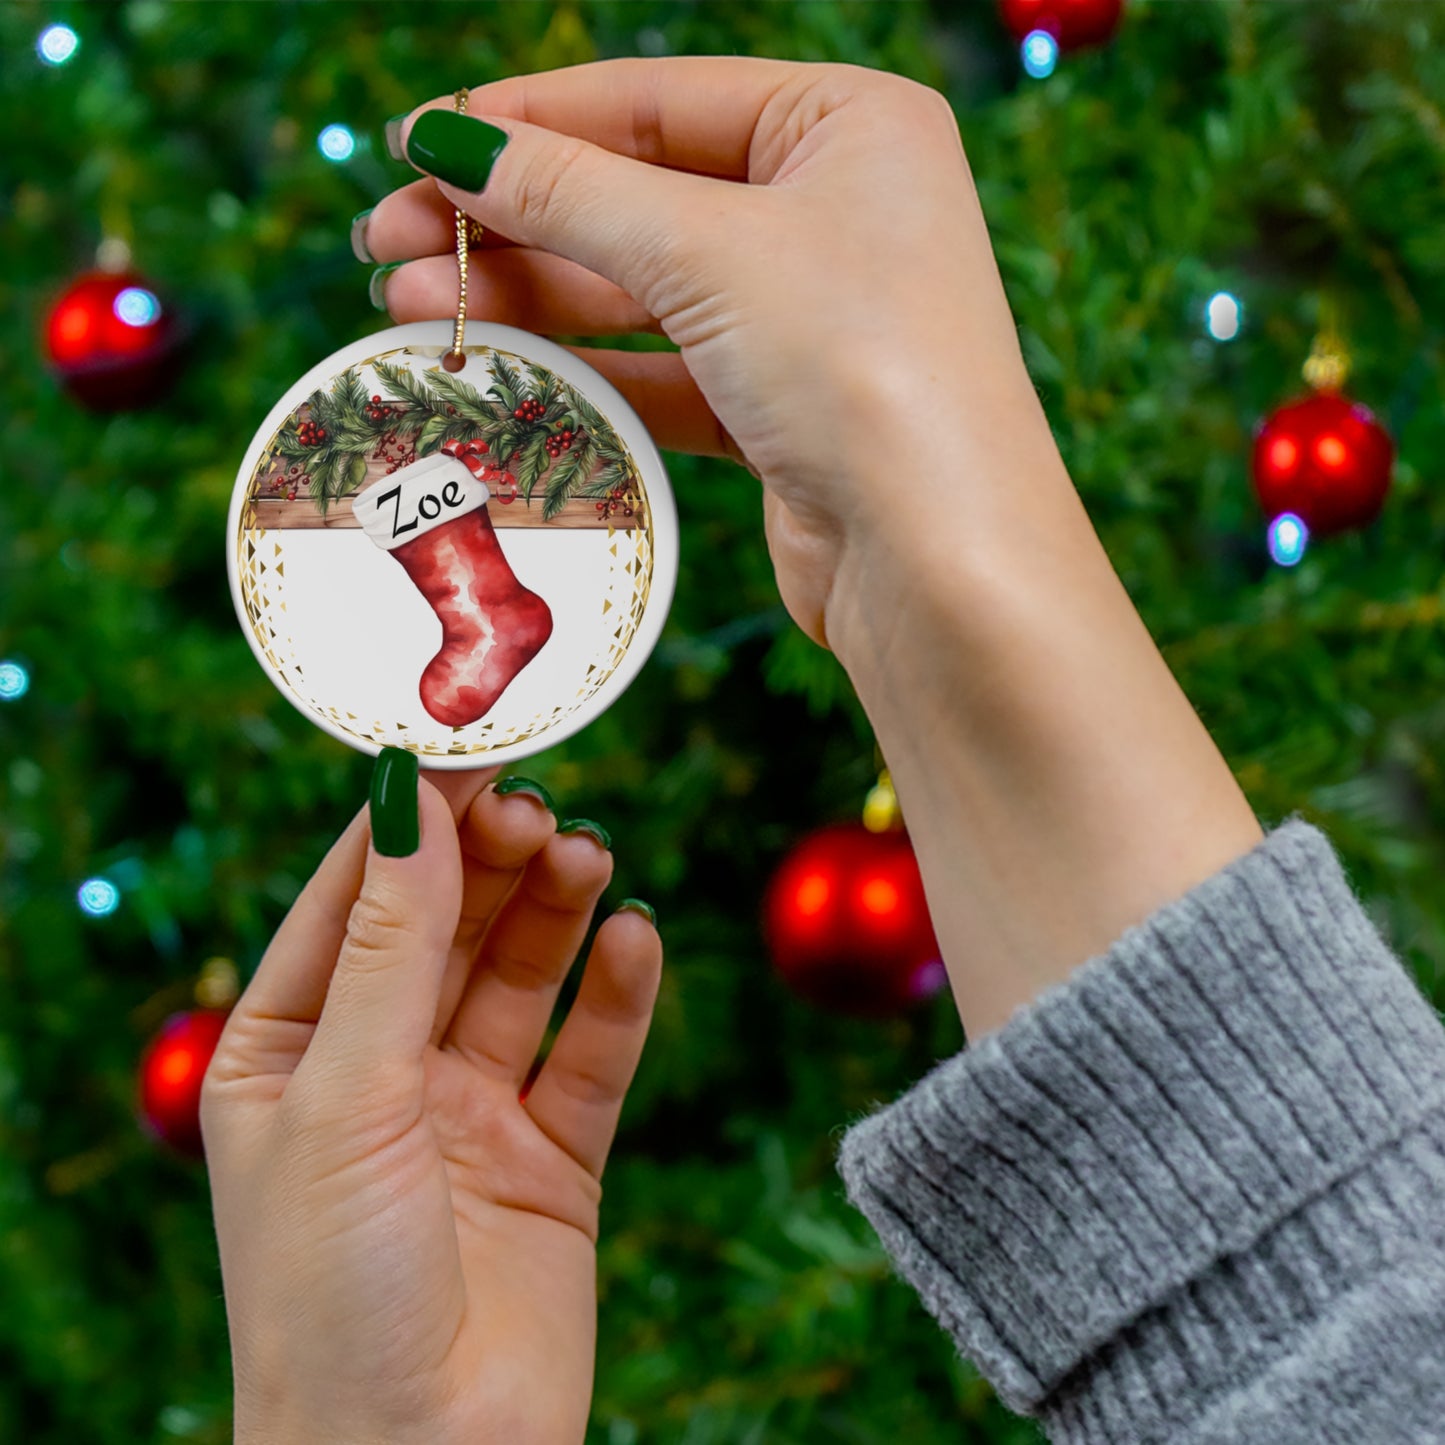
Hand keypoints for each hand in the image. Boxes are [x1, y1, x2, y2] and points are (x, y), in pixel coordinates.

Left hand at [201, 765, 661, 1444]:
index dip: (409, 825)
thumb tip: (411, 800)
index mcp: (290, 1053)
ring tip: (589, 857)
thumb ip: (391, 946)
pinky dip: (617, 994)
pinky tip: (635, 938)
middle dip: (491, 863)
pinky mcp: (552, 1159)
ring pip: (521, 978)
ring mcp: (469, 1114)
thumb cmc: (331, 1293)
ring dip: (556, 911)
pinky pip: (591, 1055)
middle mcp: (380, 1073)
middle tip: (541, 808)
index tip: (469, 749)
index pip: (352, 903)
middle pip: (447, 928)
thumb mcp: (346, 1095)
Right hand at [361, 60, 1262, 1040]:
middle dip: (510, 219)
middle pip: (637, 195)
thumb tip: (447, 142)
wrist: (940, 562)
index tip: (417, 145)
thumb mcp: (707, 252)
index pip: (656, 99)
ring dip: (528, 295)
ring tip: (410, 303)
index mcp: (848, 126)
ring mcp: (809, 315)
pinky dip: (582, 366)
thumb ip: (571, 193)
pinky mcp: (782, 407)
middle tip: (385, 242)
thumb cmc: (862, 369)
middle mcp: (835, 210)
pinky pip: (662, 367)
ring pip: (640, 289)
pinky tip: (494, 365)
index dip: (528, 121)